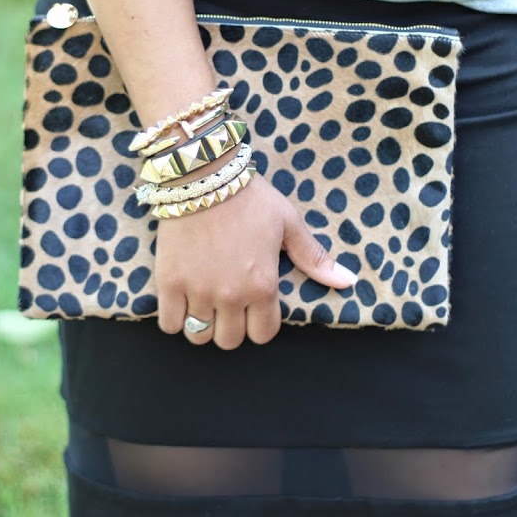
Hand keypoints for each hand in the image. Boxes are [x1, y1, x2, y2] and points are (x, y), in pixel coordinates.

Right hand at [154, 173, 357, 350]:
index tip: (252, 309)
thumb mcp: (288, 224)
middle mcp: (231, 295)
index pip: (263, 334)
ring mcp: (198, 290)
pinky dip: (175, 319)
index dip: (259, 324)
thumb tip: (347, 282)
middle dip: (230, 328)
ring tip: (202, 305)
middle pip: (229, 341)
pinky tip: (181, 302)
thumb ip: (314, 258)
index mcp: (263, 285)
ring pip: (199, 336)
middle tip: (226, 306)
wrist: (203, 175)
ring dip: (202, 326)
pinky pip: (169, 323)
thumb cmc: (250, 198)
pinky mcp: (169, 282)